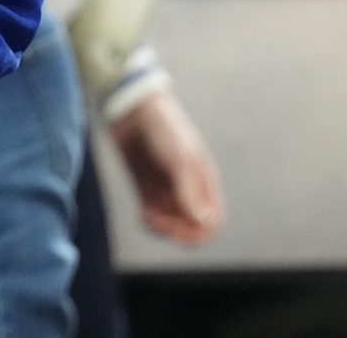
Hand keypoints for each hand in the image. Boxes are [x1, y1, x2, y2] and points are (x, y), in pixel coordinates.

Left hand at [108, 86, 223, 243]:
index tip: (182, 226)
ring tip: (147, 214)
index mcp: (205, 184)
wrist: (133, 113)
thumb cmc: (163, 131)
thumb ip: (190, 190)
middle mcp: (189, 191)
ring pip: (170, 227)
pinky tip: (142, 212)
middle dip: (176, 232)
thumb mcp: (180, 159)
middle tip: (158, 220)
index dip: (200, 233)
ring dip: (160, 228)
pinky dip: (148, 221)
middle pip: (190, 229)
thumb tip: (203, 222)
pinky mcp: (146, 191)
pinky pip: (151, 219)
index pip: (213, 223)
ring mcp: (167, 192)